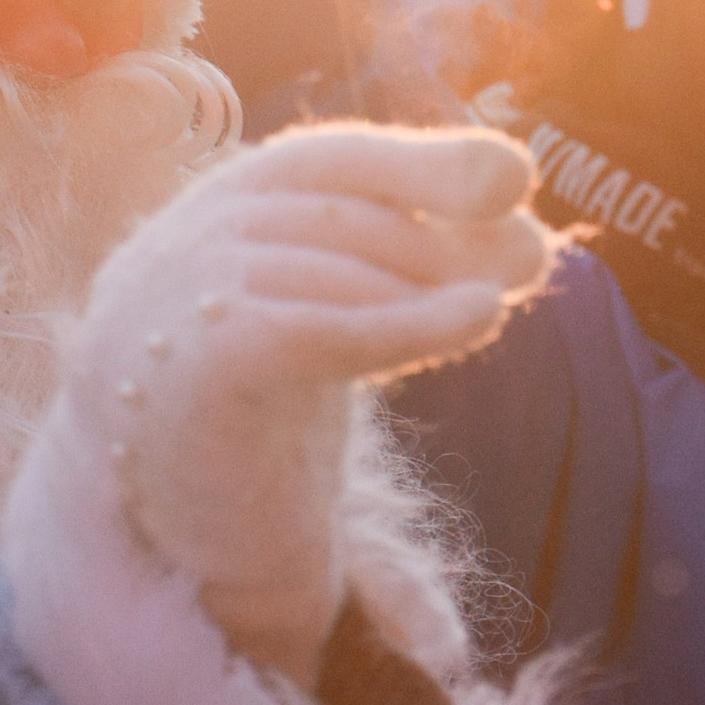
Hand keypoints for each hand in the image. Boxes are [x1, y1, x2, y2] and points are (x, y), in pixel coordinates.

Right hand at [52, 127, 548, 683]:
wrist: (186, 544)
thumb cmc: (268, 420)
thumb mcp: (341, 326)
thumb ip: (418, 271)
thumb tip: (529, 235)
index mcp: (217, 216)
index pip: (325, 160)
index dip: (421, 163)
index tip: (514, 180)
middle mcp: (184, 243)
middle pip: (336, 212)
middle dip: (443, 232)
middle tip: (531, 259)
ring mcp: (173, 302)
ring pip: (329, 266)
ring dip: (428, 280)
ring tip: (495, 307)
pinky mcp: (191, 372)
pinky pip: (313, 329)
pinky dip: (407, 323)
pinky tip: (478, 321)